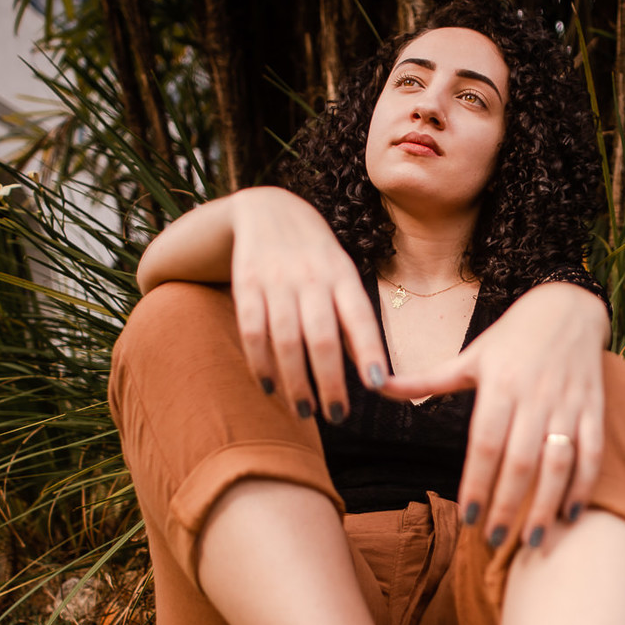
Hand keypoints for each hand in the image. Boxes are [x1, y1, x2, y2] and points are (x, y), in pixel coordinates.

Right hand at [228, 189, 387, 420]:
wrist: (267, 209)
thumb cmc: (316, 257)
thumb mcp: (342, 276)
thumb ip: (354, 321)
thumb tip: (372, 375)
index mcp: (342, 275)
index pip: (360, 317)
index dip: (370, 351)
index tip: (378, 385)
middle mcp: (311, 277)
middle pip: (321, 336)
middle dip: (330, 380)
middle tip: (337, 415)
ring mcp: (277, 280)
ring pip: (286, 339)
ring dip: (295, 380)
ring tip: (304, 411)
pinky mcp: (246, 283)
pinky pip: (252, 330)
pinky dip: (260, 362)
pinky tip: (269, 387)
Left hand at [380, 283, 609, 545]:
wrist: (569, 305)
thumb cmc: (512, 338)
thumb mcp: (469, 356)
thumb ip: (427, 379)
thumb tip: (377, 386)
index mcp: (500, 383)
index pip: (485, 443)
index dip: (477, 482)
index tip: (466, 516)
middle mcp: (535, 395)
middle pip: (521, 460)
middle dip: (506, 504)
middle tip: (491, 539)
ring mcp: (568, 403)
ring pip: (559, 462)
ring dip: (545, 505)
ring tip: (532, 541)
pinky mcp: (594, 408)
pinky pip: (592, 452)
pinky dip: (583, 485)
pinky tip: (570, 514)